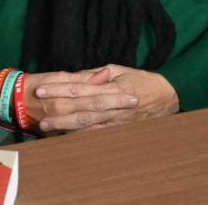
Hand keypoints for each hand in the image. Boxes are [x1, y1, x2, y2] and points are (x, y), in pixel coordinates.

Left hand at [29, 65, 178, 133]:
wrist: (167, 99)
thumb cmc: (142, 81)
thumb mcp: (121, 70)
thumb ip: (97, 74)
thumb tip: (77, 76)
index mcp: (113, 86)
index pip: (80, 86)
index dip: (60, 88)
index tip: (43, 89)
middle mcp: (113, 104)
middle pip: (81, 106)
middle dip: (58, 107)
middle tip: (39, 109)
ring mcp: (116, 120)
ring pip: (87, 124)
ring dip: (65, 125)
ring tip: (46, 125)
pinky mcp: (119, 131)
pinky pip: (97, 135)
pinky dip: (81, 136)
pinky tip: (66, 137)